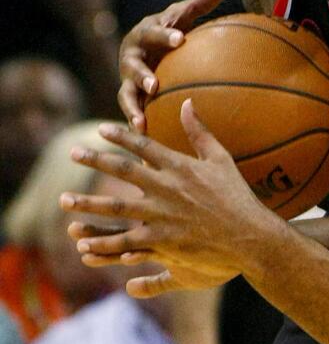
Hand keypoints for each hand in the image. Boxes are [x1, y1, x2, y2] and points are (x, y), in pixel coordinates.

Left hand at [62, 100, 288, 297]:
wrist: (250, 236)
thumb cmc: (238, 197)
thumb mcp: (221, 160)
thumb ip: (200, 132)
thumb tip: (186, 101)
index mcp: (181, 167)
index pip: (144, 146)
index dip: (121, 136)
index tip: (100, 129)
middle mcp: (167, 188)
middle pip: (123, 171)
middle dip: (94, 161)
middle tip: (72, 152)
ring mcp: (162, 216)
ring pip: (116, 207)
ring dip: (87, 203)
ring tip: (63, 199)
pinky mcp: (162, 241)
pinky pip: (125, 241)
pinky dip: (103, 242)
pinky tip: (82, 242)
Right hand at [120, 0, 224, 131]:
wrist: (143, 46)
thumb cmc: (168, 30)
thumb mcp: (180, 16)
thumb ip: (198, 5)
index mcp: (144, 33)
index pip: (155, 32)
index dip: (165, 35)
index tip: (179, 39)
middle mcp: (131, 56)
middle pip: (134, 65)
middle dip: (141, 75)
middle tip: (154, 85)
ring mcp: (127, 78)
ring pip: (126, 93)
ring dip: (132, 107)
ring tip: (141, 122)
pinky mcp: (129, 96)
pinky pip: (131, 111)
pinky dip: (135, 123)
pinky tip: (145, 137)